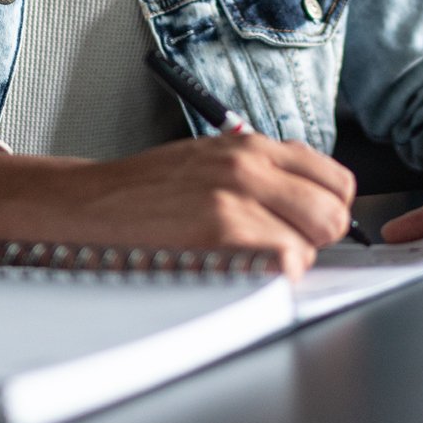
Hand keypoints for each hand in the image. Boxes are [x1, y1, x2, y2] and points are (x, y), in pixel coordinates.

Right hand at [0, 134, 358, 275]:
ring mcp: (236, 197)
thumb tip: (309, 201)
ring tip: (251, 258)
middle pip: (334, 211)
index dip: (326, 209)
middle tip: (283, 247)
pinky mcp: (221, 231)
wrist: (87, 206)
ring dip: (291, 259)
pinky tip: (238, 269)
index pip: (336, 178)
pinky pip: (284, 262)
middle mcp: (249, 165)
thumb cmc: (144, 193)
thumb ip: (262, 174)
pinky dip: (270, 276)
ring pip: (313, 241)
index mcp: (251, 146)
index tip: (306, 225)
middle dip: (317, 237)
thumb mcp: (209, 162)